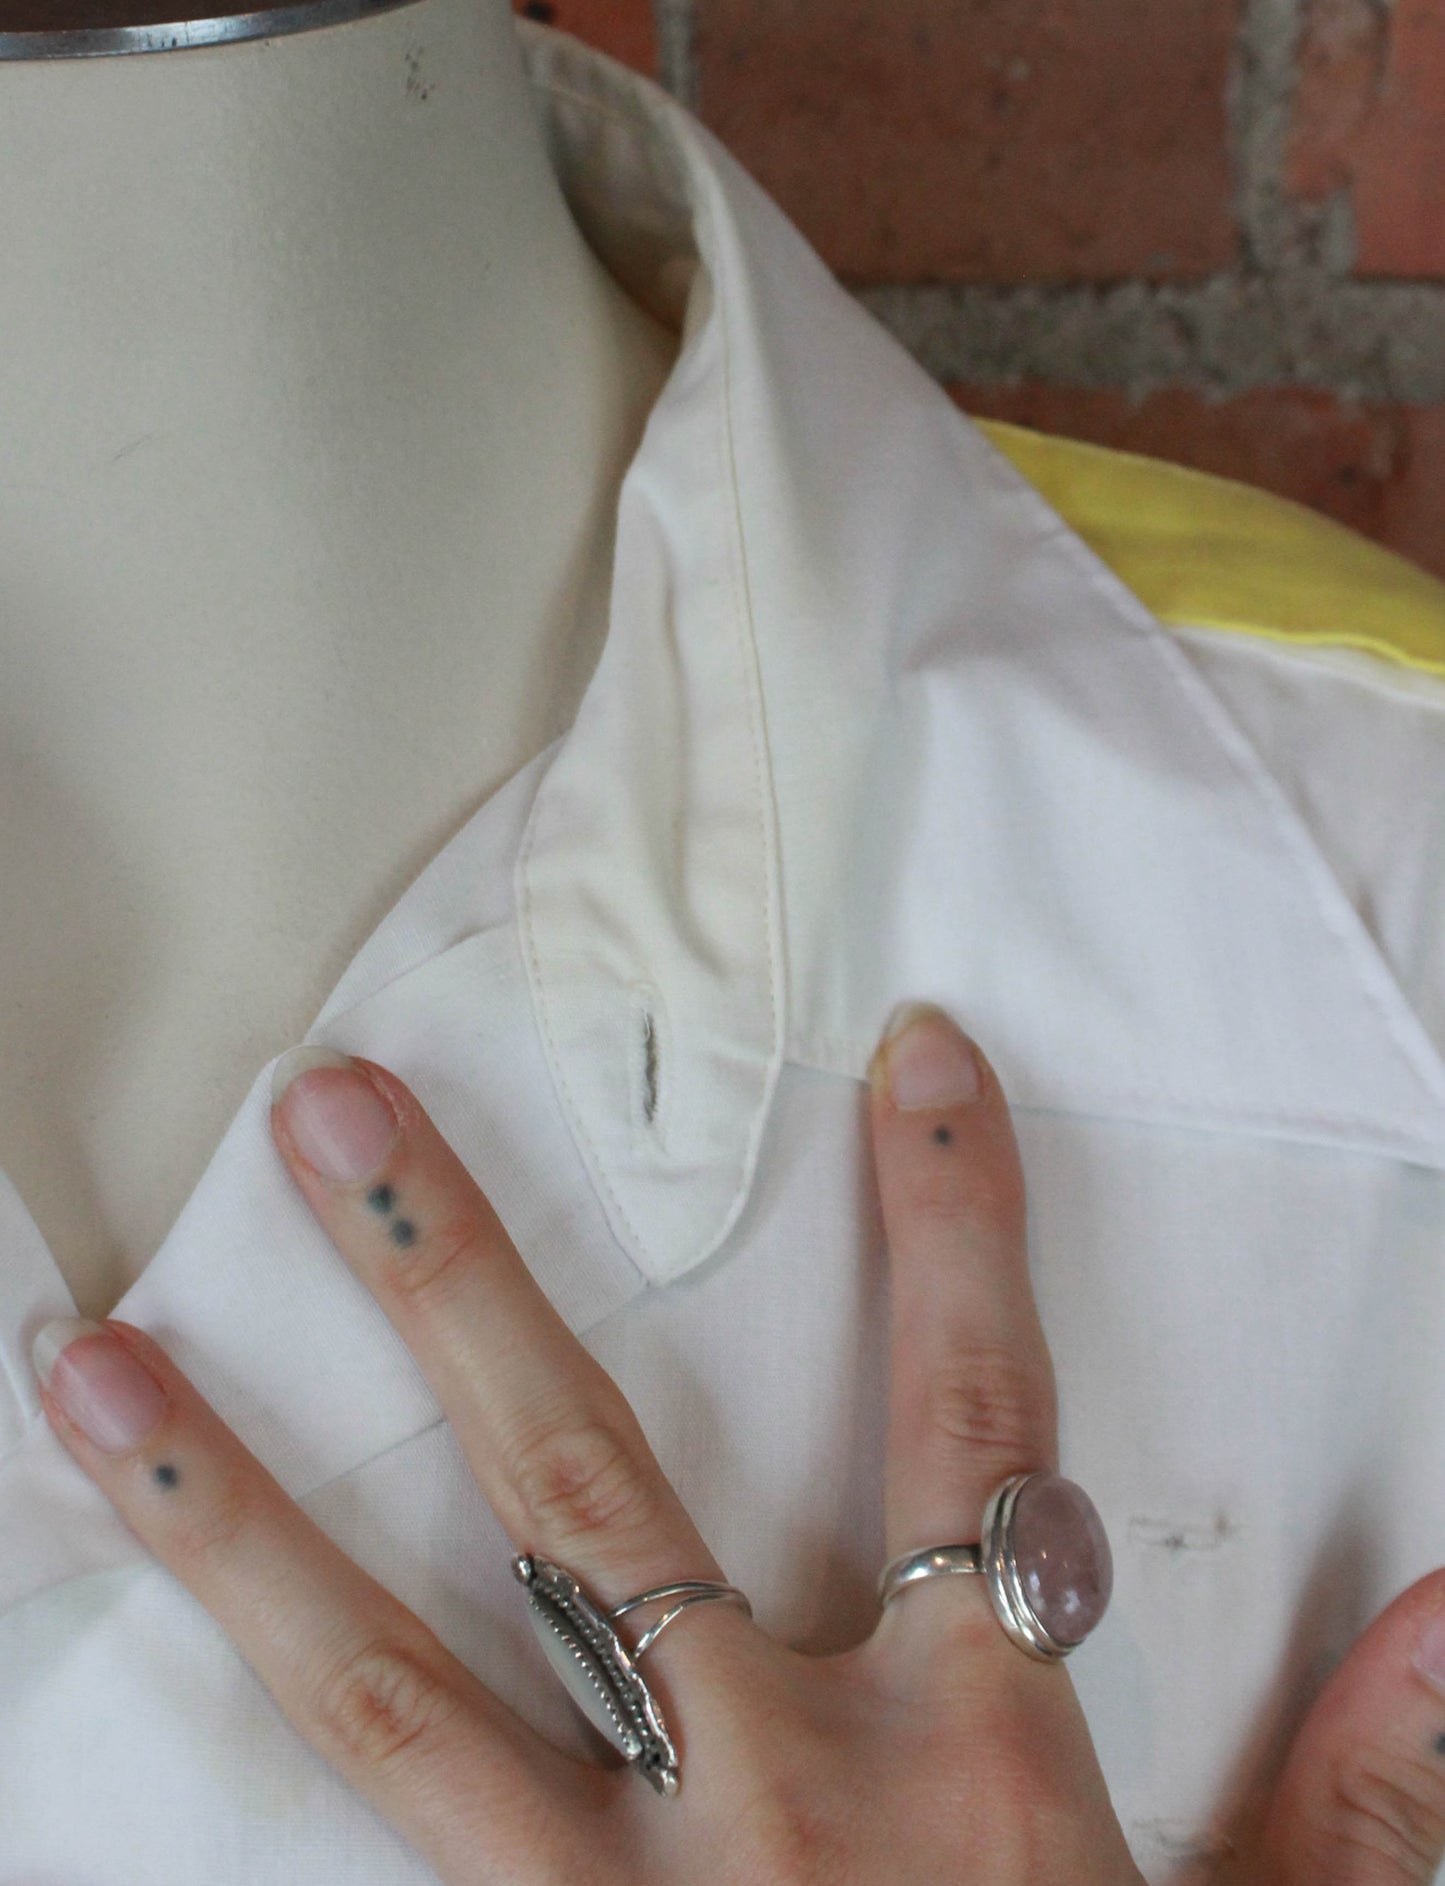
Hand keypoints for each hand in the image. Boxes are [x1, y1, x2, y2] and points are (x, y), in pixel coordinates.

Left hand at [32, 1010, 1444, 1882]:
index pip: (975, 1420)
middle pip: (589, 1476)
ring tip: (93, 1374)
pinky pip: (368, 1857)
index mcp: (963, 1760)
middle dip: (458, 1277)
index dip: (954, 1227)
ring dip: (242, 1512)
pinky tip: (141, 1601)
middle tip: (327, 1112)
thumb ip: (1352, 1795)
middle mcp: (759, 1789)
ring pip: (397, 1672)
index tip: (916, 1062)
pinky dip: (254, 1748)